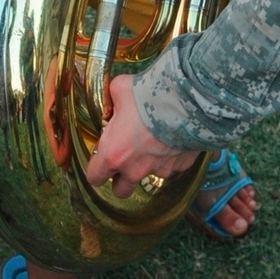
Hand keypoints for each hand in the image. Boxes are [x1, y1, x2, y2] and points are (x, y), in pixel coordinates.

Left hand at [86, 75, 199, 196]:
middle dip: (120, 178)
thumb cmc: (146, 96)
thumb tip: (113, 101)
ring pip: (148, 178)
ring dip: (147, 166)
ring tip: (152, 143)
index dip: (96, 168)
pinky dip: (170, 156)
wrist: (185, 99)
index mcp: (113, 154)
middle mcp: (134, 169)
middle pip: (121, 190)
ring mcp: (159, 170)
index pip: (94, 177)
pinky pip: (172, 166)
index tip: (101, 156)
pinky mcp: (180, 166)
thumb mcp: (119, 88)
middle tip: (124, 158)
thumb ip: (112, 99)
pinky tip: (172, 138)